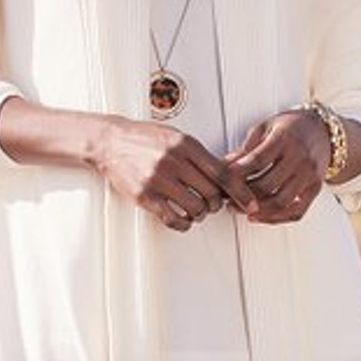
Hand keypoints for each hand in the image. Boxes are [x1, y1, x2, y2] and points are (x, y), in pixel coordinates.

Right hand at [92, 118, 259, 231]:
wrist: (110, 142)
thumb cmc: (145, 139)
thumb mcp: (176, 137)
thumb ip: (200, 156)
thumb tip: (229, 174)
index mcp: (185, 145)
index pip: (222, 173)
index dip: (240, 191)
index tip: (250, 202)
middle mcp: (173, 161)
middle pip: (212, 193)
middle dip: (216, 203)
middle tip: (212, 202)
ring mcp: (158, 180)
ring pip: (195, 208)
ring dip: (200, 214)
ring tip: (196, 209)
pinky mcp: (145, 196)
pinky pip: (174, 219)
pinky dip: (184, 223)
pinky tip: (183, 219)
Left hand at [223, 109, 330, 224]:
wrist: (323, 131)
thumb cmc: (292, 127)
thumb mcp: (266, 126)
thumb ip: (247, 146)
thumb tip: (225, 165)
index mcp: (284, 138)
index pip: (257, 161)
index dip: (237, 174)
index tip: (222, 181)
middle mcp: (299, 157)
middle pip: (267, 185)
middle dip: (242, 195)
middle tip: (226, 198)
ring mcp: (309, 175)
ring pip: (280, 202)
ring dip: (256, 210)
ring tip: (238, 209)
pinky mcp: (315, 188)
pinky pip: (296, 212)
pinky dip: (276, 219)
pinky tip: (258, 216)